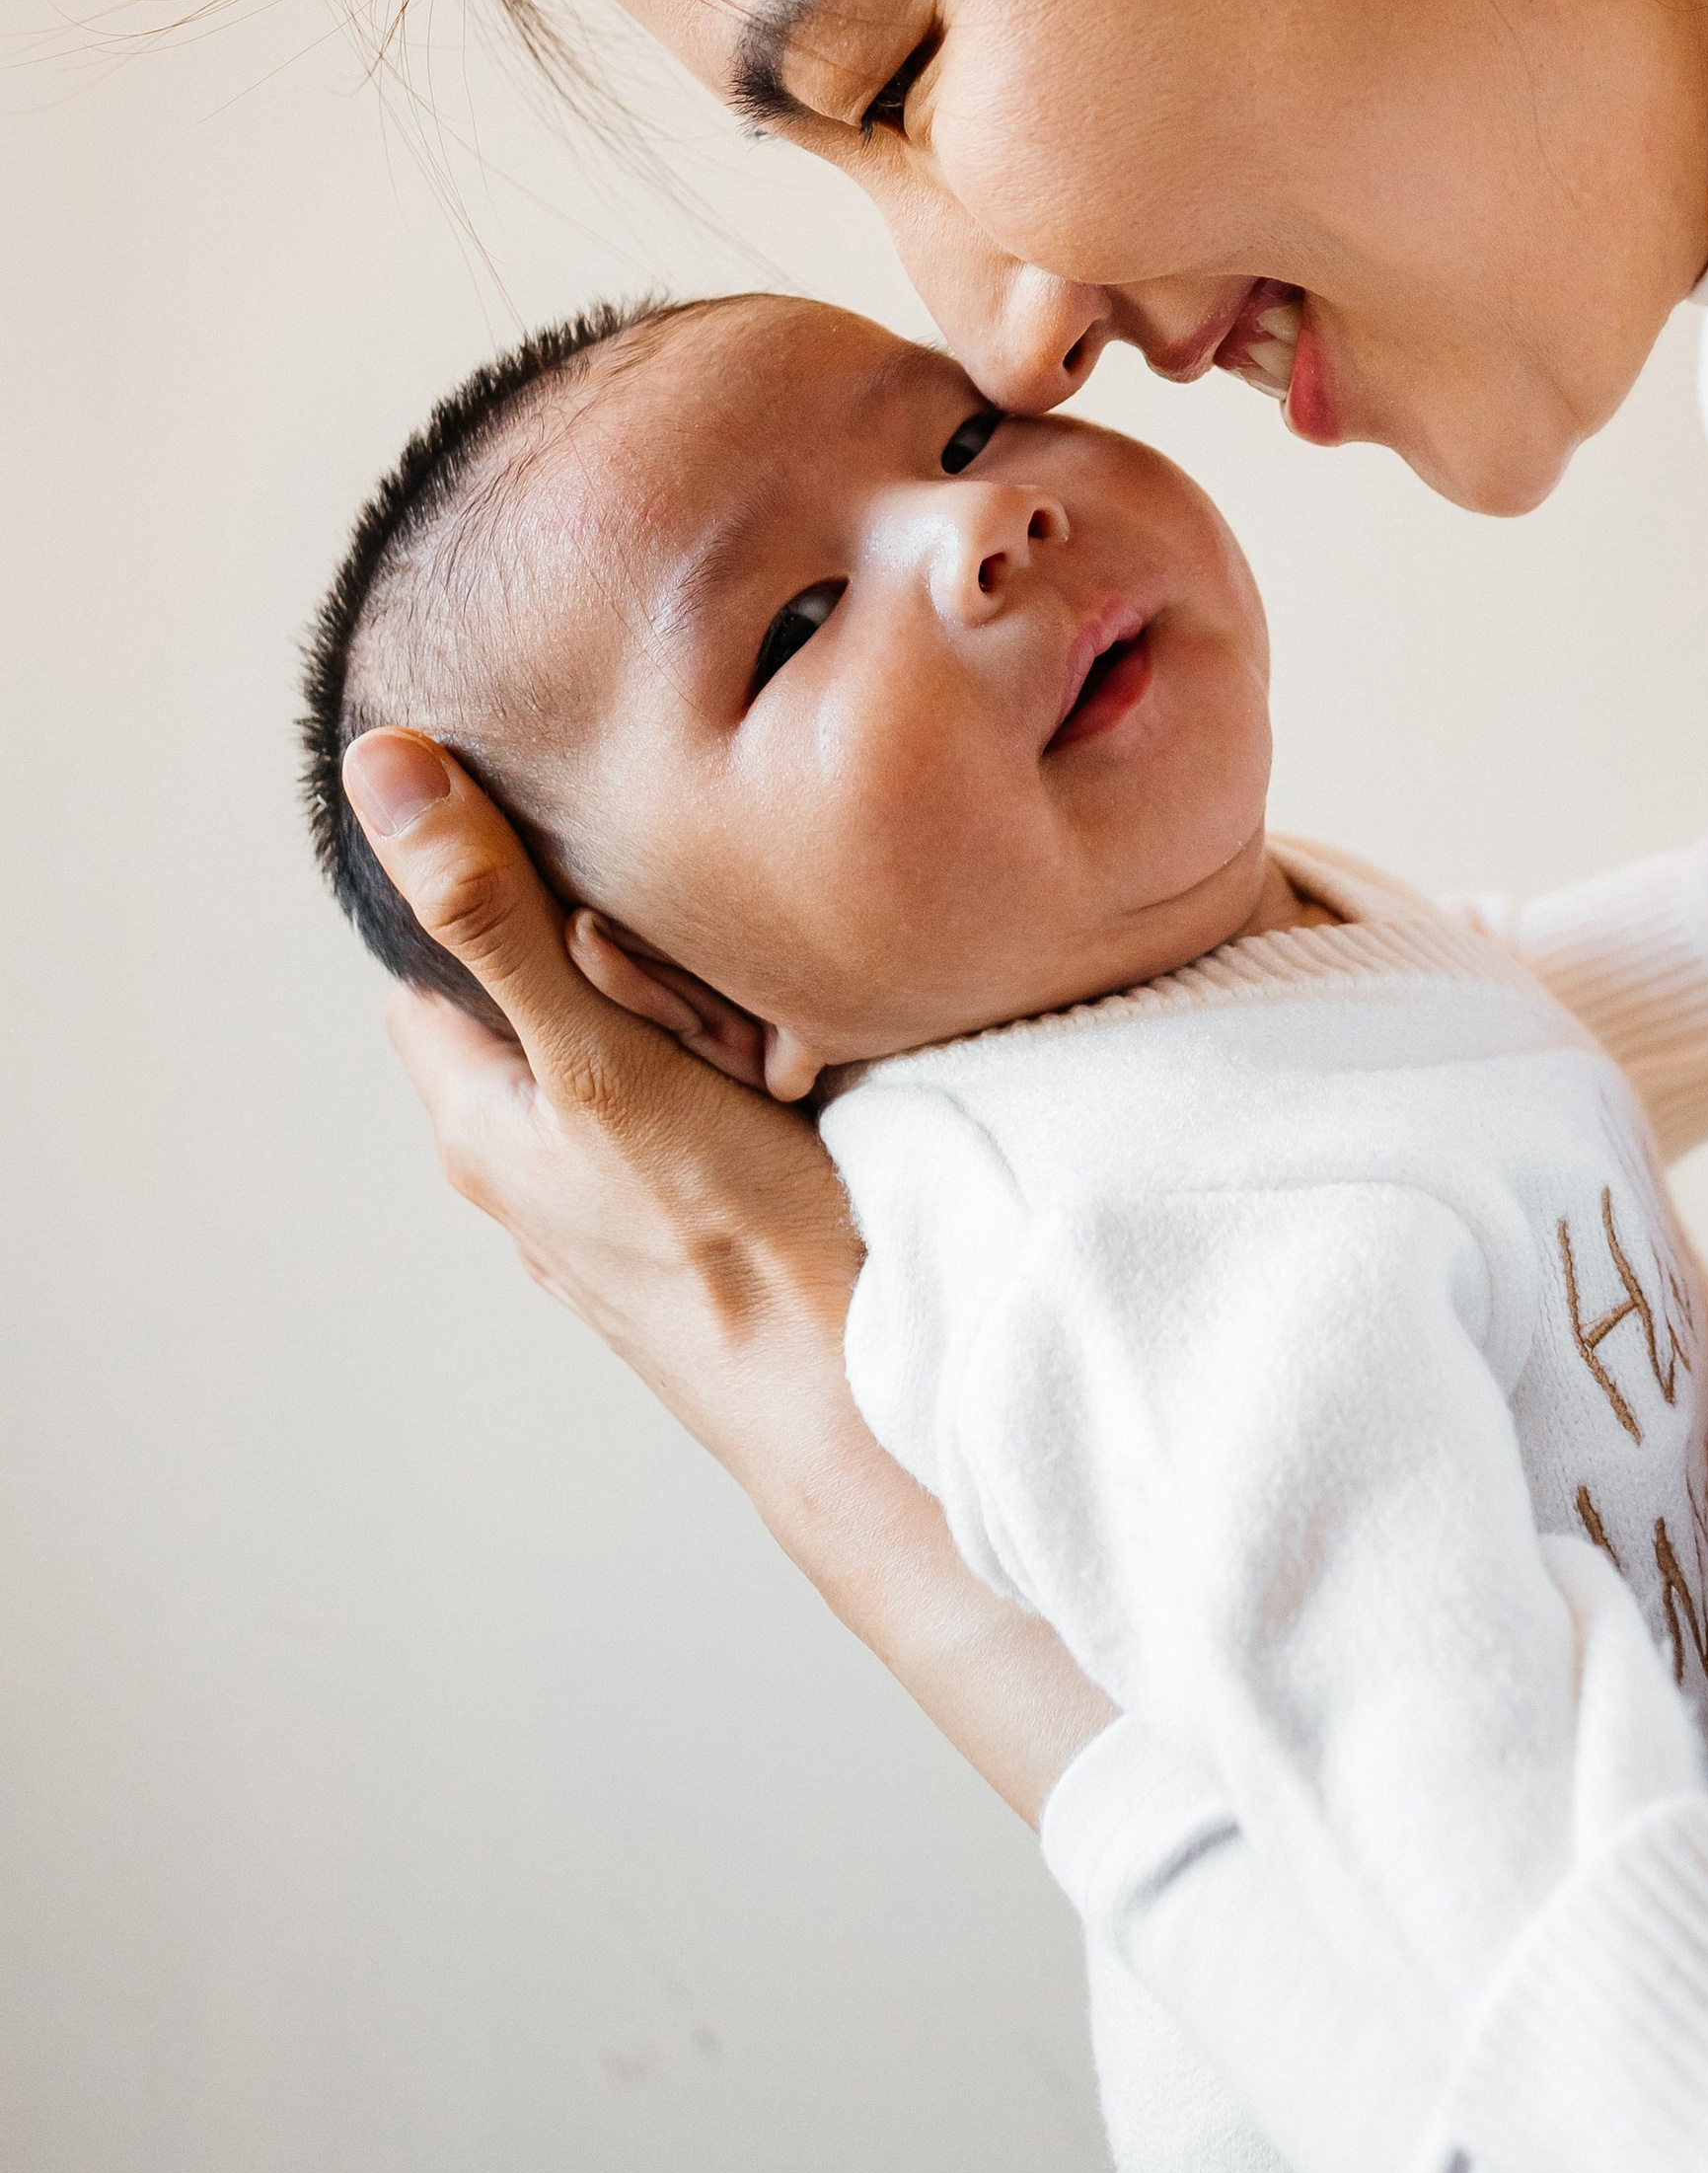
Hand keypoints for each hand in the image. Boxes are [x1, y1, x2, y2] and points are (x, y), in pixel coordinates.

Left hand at [346, 729, 1112, 1819]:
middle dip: (604, 938)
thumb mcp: (594, 1055)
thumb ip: (494, 917)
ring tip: (754, 1001)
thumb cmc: (724, 1242)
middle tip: (692, 931)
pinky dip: (736, 1058)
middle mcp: (533, 1165)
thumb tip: (385, 778)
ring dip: (680, 1002)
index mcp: (480, 1121)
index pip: (429, 955)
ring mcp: (618, 1199)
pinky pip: (700, 1099)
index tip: (560, 827)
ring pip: (626, 1045)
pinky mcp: (700, 1214)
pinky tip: (795, 1061)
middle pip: (538, 990)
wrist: (857, 1395)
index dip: (474, 876)